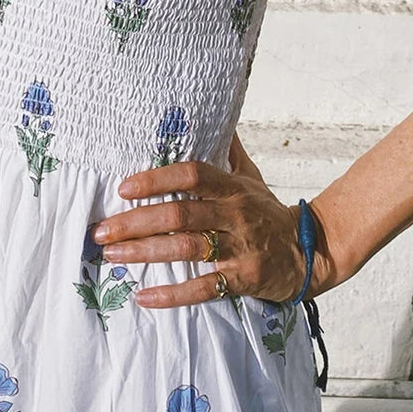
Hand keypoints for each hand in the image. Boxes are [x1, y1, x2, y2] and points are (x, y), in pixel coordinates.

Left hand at [93, 134, 333, 308]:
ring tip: (113, 255)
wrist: (310, 252)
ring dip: (145, 252)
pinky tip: (144, 296)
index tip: (124, 187)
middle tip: (102, 229)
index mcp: (232, 187)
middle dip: (136, 222)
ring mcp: (241, 248)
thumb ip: (227, 150)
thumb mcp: (251, 176)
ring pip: (186, 248)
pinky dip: (173, 295)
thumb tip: (209, 114)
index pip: (192, 174)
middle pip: (180, 214)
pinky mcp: (244, 280)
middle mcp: (236, 214)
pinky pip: (204, 288)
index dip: (157, 179)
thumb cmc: (268, 212)